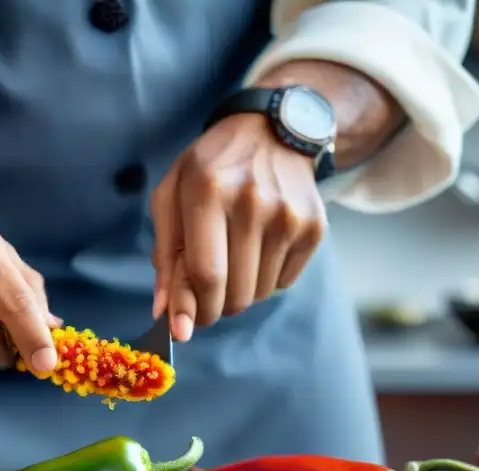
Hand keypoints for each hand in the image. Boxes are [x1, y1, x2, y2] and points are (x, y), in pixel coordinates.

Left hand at [150, 113, 326, 340]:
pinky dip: (264, 280)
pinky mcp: (314, 227)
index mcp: (209, 191)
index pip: (206, 273)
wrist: (272, 131)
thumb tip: (165, 311)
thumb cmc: (209, 168)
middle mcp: (253, 203)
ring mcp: (289, 216)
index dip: (192, 309)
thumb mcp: (172, 194)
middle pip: (234, 292)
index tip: (182, 330)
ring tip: (231, 259)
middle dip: (213, 307)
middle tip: (204, 294)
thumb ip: (164, 252)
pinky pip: (282, 283)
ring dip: (239, 292)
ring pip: (258, 293)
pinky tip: (257, 249)